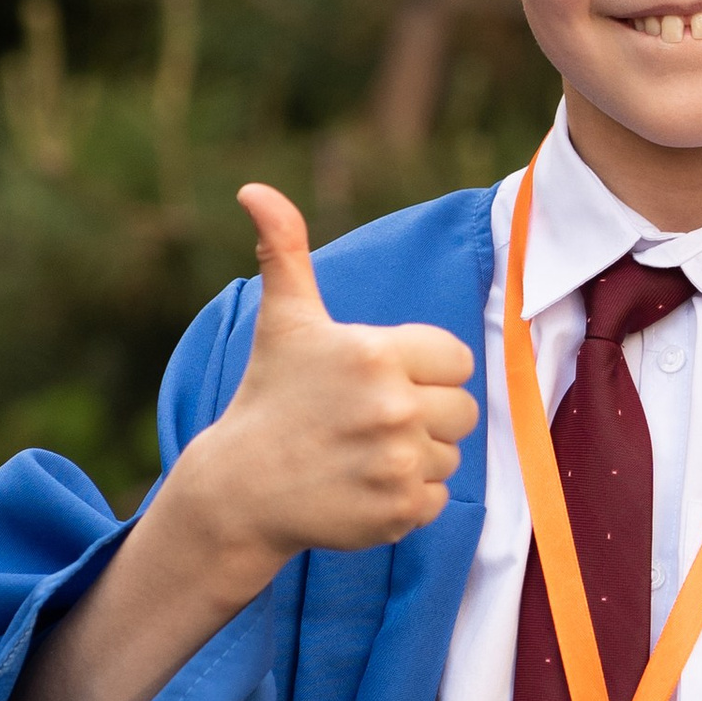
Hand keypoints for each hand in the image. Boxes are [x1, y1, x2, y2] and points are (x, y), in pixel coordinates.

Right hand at [170, 185, 477, 592]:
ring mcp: (398, 463)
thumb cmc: (270, 396)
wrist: (239, 491)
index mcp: (377, 353)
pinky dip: (408, 498)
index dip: (425, 370)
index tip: (380, 381)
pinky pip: (437, 499)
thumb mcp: (284, 321)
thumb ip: (286, 250)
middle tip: (369, 422)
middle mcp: (393, 407)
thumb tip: (253, 189)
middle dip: (425, 414)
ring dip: (416, 456)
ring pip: (450, 455)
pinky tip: (363, 487)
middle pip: (462, 409)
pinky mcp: (399, 512)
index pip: (456, 359)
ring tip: (362, 454)